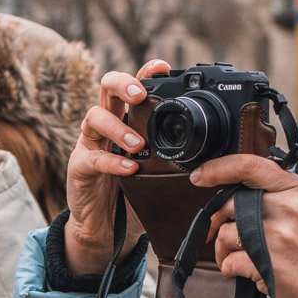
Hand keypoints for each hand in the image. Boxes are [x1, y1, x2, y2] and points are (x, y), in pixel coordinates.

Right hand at [64, 59, 169, 274]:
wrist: (105, 230)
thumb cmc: (134, 196)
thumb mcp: (159, 173)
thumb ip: (177, 157)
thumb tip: (218, 152)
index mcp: (127, 119)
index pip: (135, 87)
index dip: (146, 72)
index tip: (164, 67)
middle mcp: (106, 125)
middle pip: (106, 87)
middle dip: (123, 84)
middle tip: (140, 96)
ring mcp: (90, 144)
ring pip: (95, 117)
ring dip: (118, 128)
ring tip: (138, 145)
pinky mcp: (79, 167)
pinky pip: (93, 158)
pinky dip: (112, 162)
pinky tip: (129, 169)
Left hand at [195, 155, 297, 297]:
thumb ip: (280, 200)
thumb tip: (237, 198)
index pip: (250, 165)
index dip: (217, 168)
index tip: (199, 176)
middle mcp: (288, 206)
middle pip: (230, 203)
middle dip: (217, 223)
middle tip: (220, 239)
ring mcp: (277, 234)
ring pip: (225, 233)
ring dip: (223, 252)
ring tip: (238, 265)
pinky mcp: (267, 262)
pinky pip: (230, 261)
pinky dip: (232, 271)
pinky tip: (250, 277)